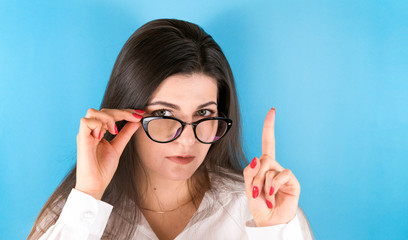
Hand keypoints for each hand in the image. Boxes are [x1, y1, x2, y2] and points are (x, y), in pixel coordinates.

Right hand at [75, 108, 143, 199]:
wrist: (95, 185)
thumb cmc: (103, 169)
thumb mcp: (118, 147)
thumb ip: (126, 133)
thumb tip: (136, 121)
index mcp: (98, 132)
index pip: (110, 114)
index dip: (124, 112)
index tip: (139, 114)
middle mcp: (90, 131)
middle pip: (103, 110)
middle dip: (121, 112)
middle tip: (135, 118)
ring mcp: (85, 134)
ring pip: (93, 112)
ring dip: (108, 117)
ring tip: (115, 130)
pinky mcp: (81, 139)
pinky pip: (86, 122)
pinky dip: (97, 125)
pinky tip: (104, 135)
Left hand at [243, 107, 300, 226]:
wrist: (269, 220)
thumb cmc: (259, 204)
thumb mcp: (249, 187)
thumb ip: (250, 171)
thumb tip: (257, 158)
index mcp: (264, 166)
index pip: (269, 143)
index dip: (269, 127)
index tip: (272, 111)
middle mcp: (275, 166)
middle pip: (263, 158)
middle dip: (256, 175)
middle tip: (256, 191)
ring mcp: (284, 173)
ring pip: (269, 167)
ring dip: (263, 183)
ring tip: (266, 196)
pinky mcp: (292, 181)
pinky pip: (280, 174)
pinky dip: (273, 185)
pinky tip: (273, 195)